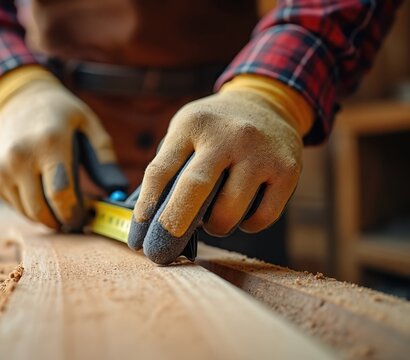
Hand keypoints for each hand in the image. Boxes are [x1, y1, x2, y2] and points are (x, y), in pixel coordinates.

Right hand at [0, 76, 125, 229]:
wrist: (18, 99)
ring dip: (48, 219)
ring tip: (63, 208)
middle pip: (42, 210)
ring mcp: (3, 170)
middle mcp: (20, 158)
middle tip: (77, 220)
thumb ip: (104, 155)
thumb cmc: (60, 113)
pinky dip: (32, 209)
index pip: (61, 194)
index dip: (76, 213)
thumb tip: (116, 189)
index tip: (86, 217)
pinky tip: (44, 196)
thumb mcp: (88, 123)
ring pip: (29, 214)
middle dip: (63, 222)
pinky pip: (16, 207)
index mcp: (49, 144)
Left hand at [128, 89, 302, 263]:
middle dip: (174, 223)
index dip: (146, 205)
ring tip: (211, 222)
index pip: (161, 169)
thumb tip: (150, 218)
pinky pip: (262, 216)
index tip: (138, 234)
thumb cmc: (215, 128)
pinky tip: (241, 215)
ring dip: (215, 227)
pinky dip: (247, 225)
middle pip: (195, 187)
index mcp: (193, 124)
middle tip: (159, 252)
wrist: (269, 103)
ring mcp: (259, 153)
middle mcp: (227, 135)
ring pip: (229, 211)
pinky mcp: (287, 170)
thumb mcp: (187, 129)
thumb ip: (171, 163)